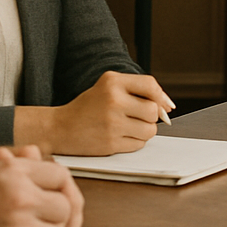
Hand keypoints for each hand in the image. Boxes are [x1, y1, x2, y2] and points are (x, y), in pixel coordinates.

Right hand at [37, 71, 173, 155]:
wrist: (59, 128)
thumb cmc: (88, 107)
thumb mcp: (108, 87)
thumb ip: (137, 90)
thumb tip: (167, 106)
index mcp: (112, 82)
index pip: (150, 85)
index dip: (162, 97)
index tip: (166, 106)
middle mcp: (113, 100)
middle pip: (153, 111)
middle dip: (151, 117)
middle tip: (137, 117)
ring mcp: (112, 123)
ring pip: (150, 130)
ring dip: (144, 131)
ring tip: (128, 127)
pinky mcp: (110, 143)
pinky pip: (139, 144)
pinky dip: (135, 142)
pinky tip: (120, 137)